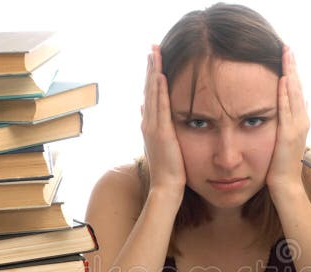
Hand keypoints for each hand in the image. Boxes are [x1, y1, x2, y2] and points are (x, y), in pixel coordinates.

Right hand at [141, 45, 186, 204]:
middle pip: (148, 88)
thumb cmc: (168, 169)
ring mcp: (152, 127)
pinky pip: (161, 107)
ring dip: (154, 72)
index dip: (151, 75)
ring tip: (155, 53)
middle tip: (153, 47)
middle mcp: (147, 122)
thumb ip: (153, 125)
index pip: (150, 94)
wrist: (165, 186)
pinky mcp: (161, 132)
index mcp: (148, 124)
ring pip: (153, 93)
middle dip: (151, 67)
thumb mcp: (159, 144)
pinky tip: (161, 75)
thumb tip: (143, 109)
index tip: (153, 58)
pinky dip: (160, 90)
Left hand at [265, 46, 309, 199]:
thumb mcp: (285, 139)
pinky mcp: (289, 134)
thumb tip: (297, 102)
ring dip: (290, 73)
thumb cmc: (280, 165)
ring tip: (286, 54)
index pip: (296, 91)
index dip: (292, 72)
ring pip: (294, 93)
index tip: (286, 55)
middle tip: (287, 47)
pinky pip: (287, 109)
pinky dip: (285, 93)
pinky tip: (282, 79)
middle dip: (292, 66)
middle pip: (297, 87)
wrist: (285, 185)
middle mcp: (302, 120)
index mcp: (300, 120)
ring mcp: (297, 127)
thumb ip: (290, 121)